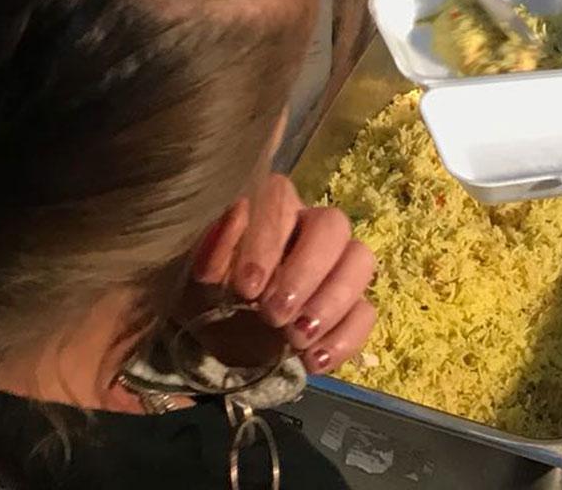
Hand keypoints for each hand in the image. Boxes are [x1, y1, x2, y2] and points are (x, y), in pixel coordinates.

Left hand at [194, 173, 375, 374]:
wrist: (219, 354)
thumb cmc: (207, 303)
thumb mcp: (195, 283)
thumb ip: (211, 250)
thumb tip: (237, 212)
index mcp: (270, 213)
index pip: (281, 201)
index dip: (268, 241)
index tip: (246, 288)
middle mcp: (310, 231)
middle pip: (333, 225)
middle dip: (306, 272)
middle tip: (274, 315)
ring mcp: (337, 269)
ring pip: (360, 261)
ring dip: (331, 302)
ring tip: (295, 339)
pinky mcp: (351, 309)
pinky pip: (366, 312)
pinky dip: (343, 338)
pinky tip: (311, 360)